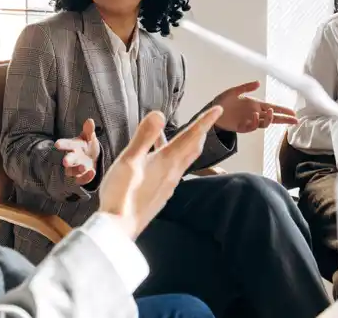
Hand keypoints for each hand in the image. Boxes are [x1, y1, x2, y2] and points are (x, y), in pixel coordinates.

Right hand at [55, 119, 101, 185]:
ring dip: (77, 169)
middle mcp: (72, 158)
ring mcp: (75, 169)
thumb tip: (90, 121)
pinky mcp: (80, 178)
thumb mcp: (89, 137)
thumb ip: (89, 130)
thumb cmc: (87, 145)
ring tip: (83, 167)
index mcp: (73, 146)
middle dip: (67, 160)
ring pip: (72, 171)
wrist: (91, 158)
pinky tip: (93, 172)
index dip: (62, 144)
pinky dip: (86, 177)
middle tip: (65, 161)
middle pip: (68, 160)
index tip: (57, 144)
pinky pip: (81, 180)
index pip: (66, 144)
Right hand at [98, 106, 223, 238]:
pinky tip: (161, 161)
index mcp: (167, 161)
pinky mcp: (161, 195)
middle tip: (207, 121)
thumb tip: (159, 114)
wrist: (119, 227)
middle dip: (200, 133)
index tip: (218, 110)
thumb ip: (144, 136)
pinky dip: (174, 158)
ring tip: (182, 136)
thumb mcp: (129, 159)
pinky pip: (173, 171)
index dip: (205, 121)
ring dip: (186, 145)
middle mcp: (173, 173)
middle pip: (192, 149)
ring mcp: (168, 186)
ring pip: (183, 160)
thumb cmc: (122, 193)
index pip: (191, 136)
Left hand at [213, 81, 297, 132]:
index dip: (283, 110)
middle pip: (273, 118)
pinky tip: (255, 115)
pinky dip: (255, 121)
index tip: (293, 113)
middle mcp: (255, 113)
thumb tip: (259, 83)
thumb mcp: (235, 91)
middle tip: (294, 120)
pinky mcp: (241, 127)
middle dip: (284, 119)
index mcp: (256, 104)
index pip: (273, 107)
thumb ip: (246, 87)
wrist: (212, 110)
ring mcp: (249, 121)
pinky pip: (251, 127)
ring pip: (264, 123)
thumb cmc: (223, 101)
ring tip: (271, 112)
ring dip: (269, 119)